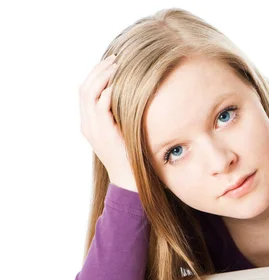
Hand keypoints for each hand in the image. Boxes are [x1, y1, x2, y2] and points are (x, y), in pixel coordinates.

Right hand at [79, 53, 137, 192]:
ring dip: (103, 76)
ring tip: (117, 65)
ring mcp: (93, 129)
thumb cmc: (131, 156)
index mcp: (89, 124)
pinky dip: (108, 92)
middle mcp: (87, 125)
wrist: (129, 179)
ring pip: (89, 93)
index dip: (95, 75)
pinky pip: (101, 107)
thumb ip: (120, 117)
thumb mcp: (122, 133)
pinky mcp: (104, 133)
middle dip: (98, 70)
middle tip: (114, 58)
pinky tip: (118, 83)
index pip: (84, 92)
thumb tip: (132, 98)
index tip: (110, 63)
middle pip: (83, 88)